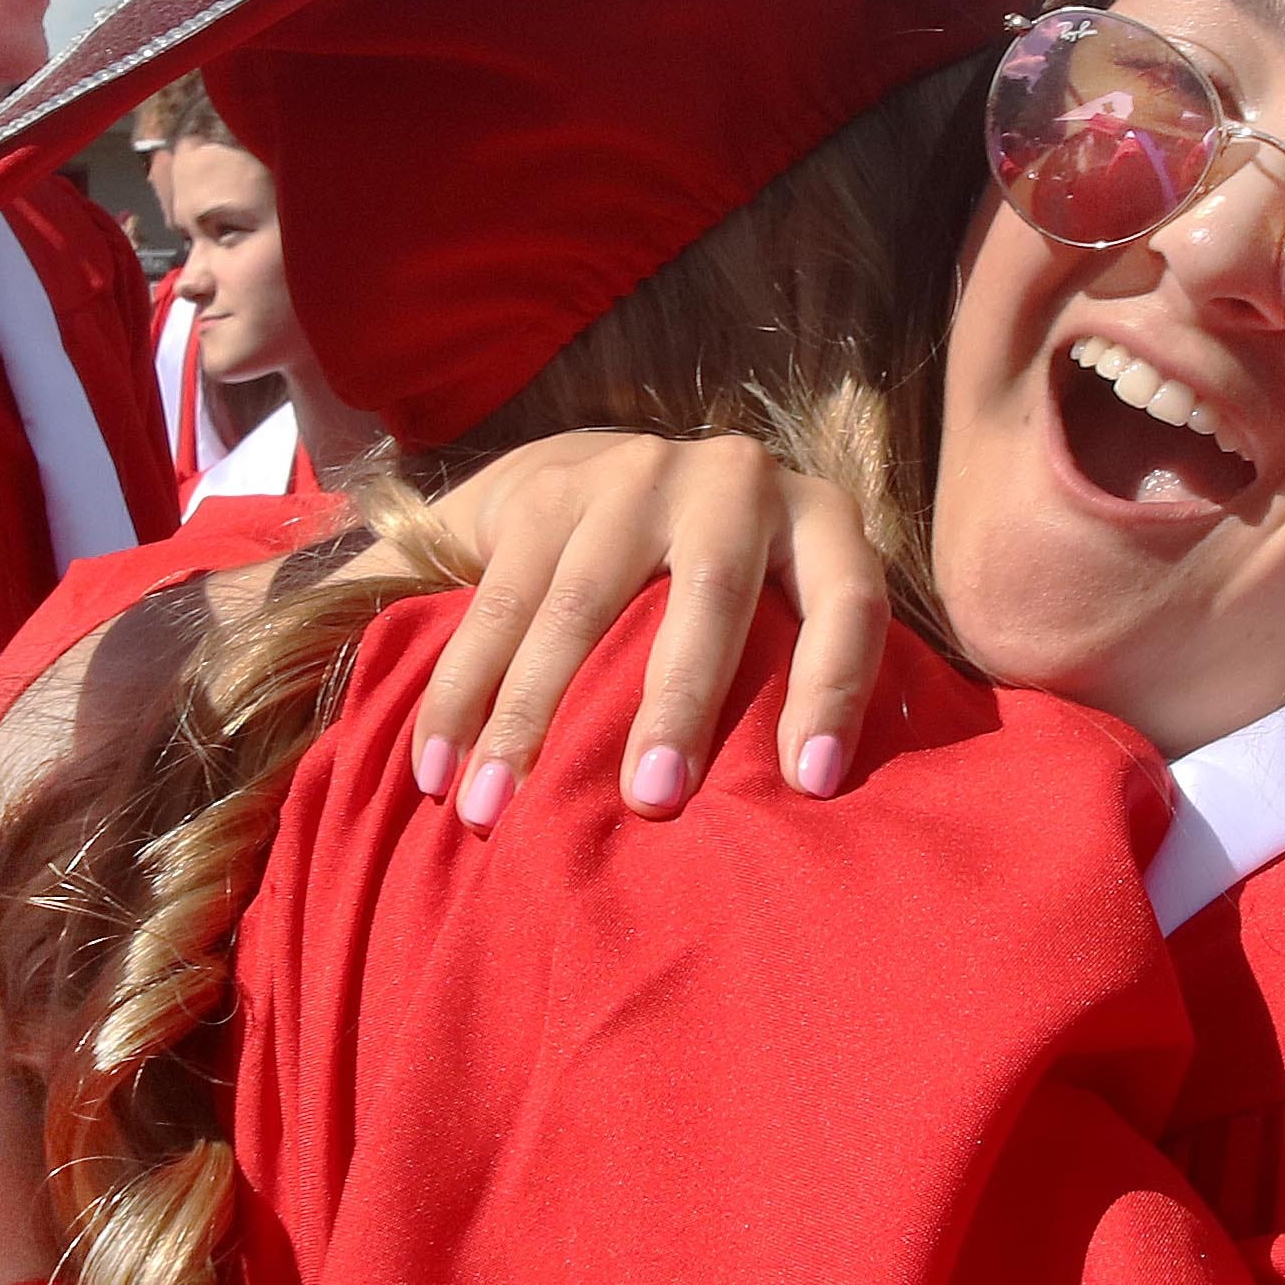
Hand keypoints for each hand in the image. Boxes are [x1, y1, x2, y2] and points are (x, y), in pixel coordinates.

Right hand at [404, 430, 893, 820]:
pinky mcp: (549, 491)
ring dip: (528, 719)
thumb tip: (817, 803)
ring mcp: (637, 476)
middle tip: (652, 801)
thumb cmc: (721, 591)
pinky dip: (461, 693)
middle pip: (710, 597)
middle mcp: (735, 481)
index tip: (808, 783)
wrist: (608, 472)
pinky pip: (499, 603)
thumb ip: (808, 672)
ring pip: (580, 606)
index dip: (834, 689)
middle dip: (677, 704)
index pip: (848, 602)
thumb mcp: (787, 604)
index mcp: (819, 518)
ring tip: (495, 812)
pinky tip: (436, 768)